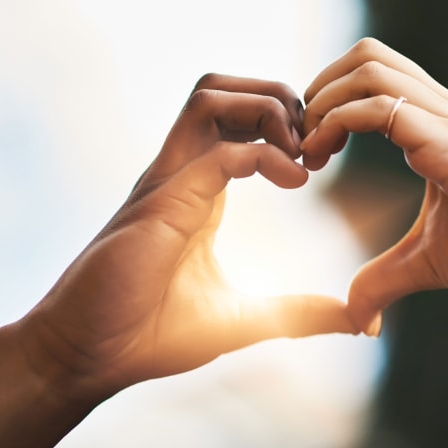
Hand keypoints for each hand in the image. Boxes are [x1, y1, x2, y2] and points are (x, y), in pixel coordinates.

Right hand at [23, 74, 356, 398]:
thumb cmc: (151, 336)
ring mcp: (167, 182)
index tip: (321, 162)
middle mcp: (179, 173)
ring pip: (211, 95)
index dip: (286, 125)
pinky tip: (296, 182)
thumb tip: (358, 323)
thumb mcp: (245, 321)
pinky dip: (263, 154)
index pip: (237, 120)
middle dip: (281, 99)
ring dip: (268, 110)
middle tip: (315, 146)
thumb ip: (300, 315)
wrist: (89, 359)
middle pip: (224, 88)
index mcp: (197, 190)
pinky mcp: (162, 204)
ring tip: (301, 155)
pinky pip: (216, 150)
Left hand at [302, 38, 447, 332]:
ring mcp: (445, 118)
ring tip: (309, 151)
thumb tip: (356, 318)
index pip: (373, 76)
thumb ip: (384, 278)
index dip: (331, 100)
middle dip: (321, 88)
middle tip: (302, 141)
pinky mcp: (446, 139)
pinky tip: (323, 160)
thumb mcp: (427, 261)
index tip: (312, 151)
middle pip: (366, 54)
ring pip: (368, 66)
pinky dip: (336, 123)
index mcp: (436, 124)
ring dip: (324, 102)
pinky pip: (378, 106)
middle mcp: (439, 109)